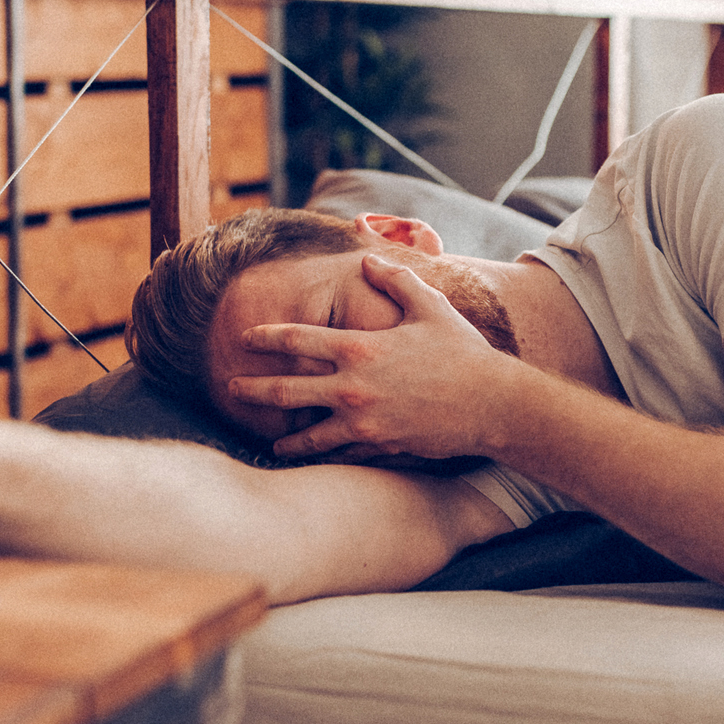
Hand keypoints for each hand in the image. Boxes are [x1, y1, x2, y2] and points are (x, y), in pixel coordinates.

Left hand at [230, 254, 519, 459]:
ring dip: (284, 439)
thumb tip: (368, 262)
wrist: (493, 404)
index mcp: (359, 348)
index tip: (245, 338)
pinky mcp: (380, 447)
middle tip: (230, 389)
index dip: (265, 337)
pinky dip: (324, 458)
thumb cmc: (462, 352)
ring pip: (308, 435)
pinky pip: (342, 455)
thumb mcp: (429, 306)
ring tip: (270, 443)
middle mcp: (352, 387)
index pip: (297, 340)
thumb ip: (394, 280)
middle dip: (252, 390)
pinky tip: (314, 461)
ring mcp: (363, 422)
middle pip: (286, 391)